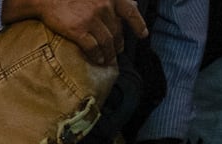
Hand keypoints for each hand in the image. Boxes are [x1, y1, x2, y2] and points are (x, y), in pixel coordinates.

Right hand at [29, 0, 147, 66]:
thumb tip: (132, 3)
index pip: (130, 12)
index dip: (138, 24)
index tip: (143, 34)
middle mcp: (104, 7)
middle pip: (117, 31)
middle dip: (119, 44)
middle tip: (117, 52)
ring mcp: (91, 19)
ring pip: (107, 41)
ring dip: (109, 53)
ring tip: (108, 60)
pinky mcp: (78, 30)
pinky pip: (93, 47)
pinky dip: (97, 55)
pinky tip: (98, 60)